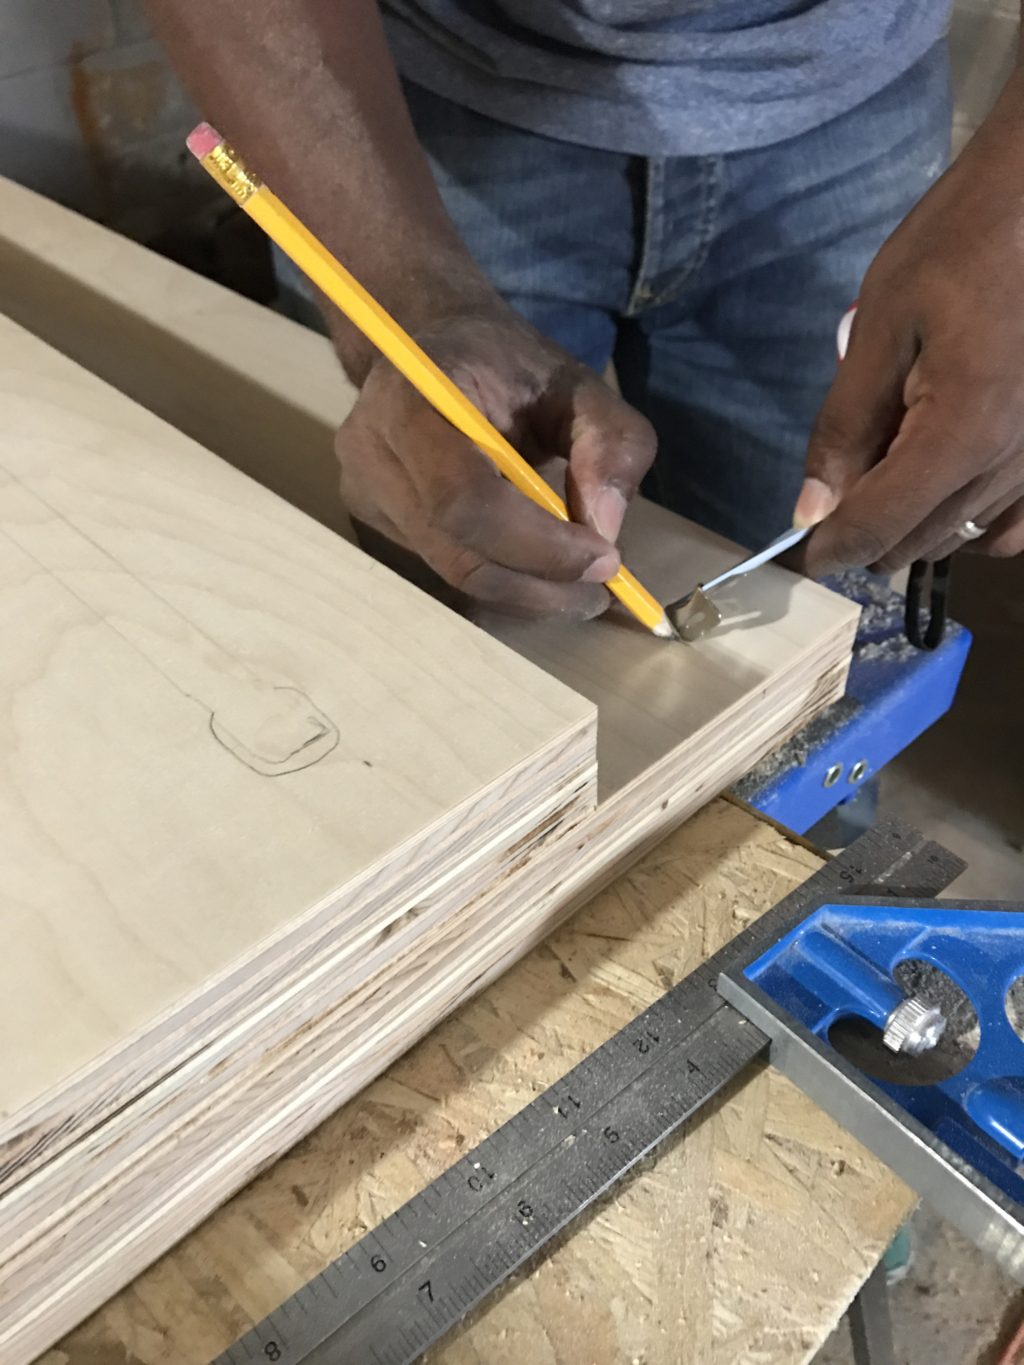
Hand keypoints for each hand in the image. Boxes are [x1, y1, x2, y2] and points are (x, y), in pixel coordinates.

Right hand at [335, 305, 655, 618]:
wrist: (432, 348)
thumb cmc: (507, 366)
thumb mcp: (580, 386)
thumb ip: (610, 444)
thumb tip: (604, 528)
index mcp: (415, 397)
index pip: (465, 501)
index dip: (538, 546)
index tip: (605, 558)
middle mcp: (372, 449)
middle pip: (459, 554)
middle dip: (540, 583)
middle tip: (602, 585)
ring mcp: (363, 490)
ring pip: (454, 573)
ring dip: (527, 590)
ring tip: (578, 578)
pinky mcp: (371, 519)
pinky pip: (444, 569)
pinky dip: (503, 577)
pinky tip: (535, 562)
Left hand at [797, 71, 1023, 573]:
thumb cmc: (960, 245)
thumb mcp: (881, 328)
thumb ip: (844, 427)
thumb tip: (811, 509)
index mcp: (962, 432)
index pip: (880, 525)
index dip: (831, 548)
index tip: (800, 551)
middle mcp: (1011, 462)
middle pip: (919, 542)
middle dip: (867, 533)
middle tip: (836, 489)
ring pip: (961, 537)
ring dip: (913, 525)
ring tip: (886, 470)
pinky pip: (1012, 524)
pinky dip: (971, 524)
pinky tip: (944, 487)